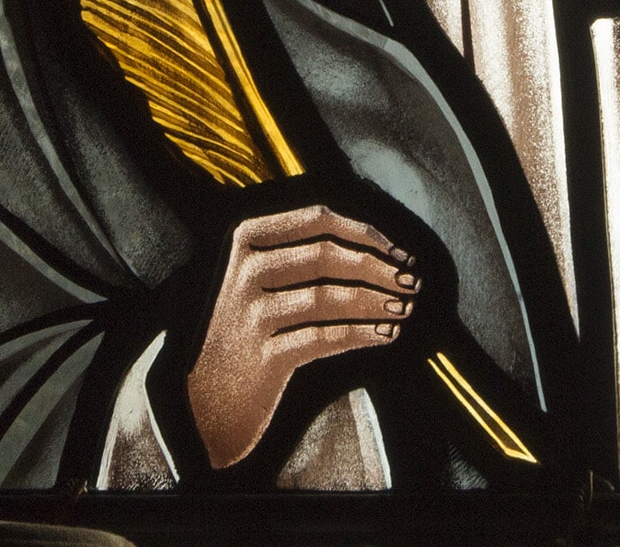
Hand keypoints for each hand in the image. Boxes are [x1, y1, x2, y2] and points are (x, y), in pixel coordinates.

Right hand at [185, 204, 416, 469]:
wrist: (207, 399)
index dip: (365, 231)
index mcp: (247, 240)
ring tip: (405, 307)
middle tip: (412, 281)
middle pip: (327, 255)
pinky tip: (386, 334)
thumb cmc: (246, 330)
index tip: (398, 249)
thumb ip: (299, 251)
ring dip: (377, 301)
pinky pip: (325, 338)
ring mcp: (252, 315)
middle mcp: (246, 271)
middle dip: (378, 267)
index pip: (317, 219)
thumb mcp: (257, 278)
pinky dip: (362, 334)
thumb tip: (375, 243)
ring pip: (329, 297)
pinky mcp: (264, 356)